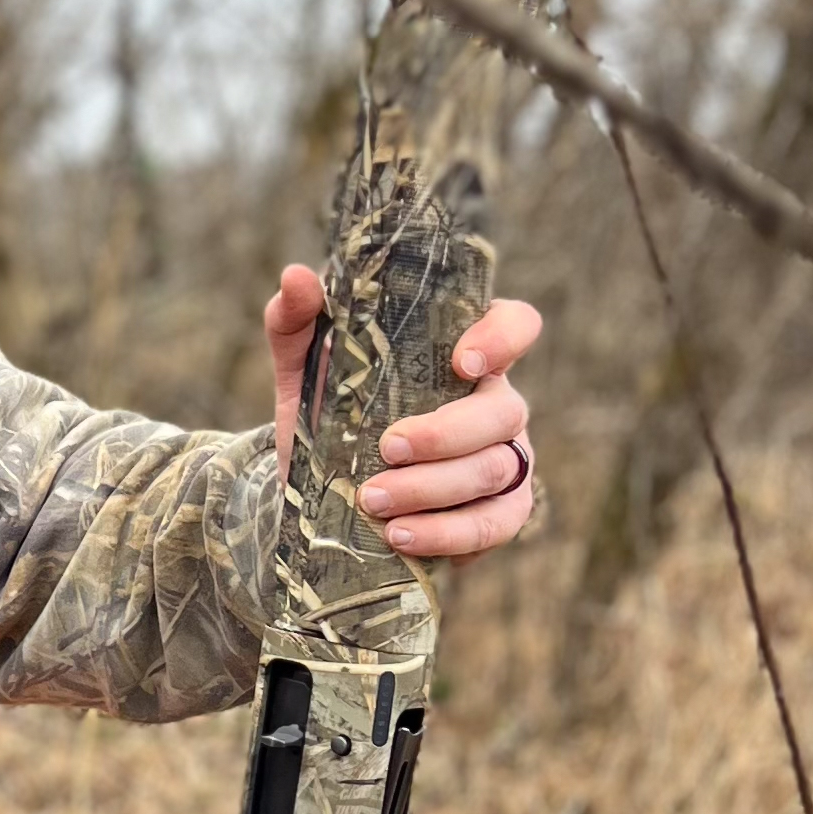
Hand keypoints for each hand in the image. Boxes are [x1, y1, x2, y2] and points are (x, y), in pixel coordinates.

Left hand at [263, 263, 541, 559]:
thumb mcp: (303, 367)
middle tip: (384, 449)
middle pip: (502, 411)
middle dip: (443, 435)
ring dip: (431, 489)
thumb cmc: (328, 413)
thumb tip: (296, 277)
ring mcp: (505, 458)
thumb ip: (297, 319)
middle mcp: (496, 402)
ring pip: (493, 470)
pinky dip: (449, 534)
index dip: (503, 339)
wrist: (319, 491)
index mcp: (465, 352)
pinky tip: (401, 536)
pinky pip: (495, 524)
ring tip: (372, 500)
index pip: (516, 324)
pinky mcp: (499, 513)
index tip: (460, 363)